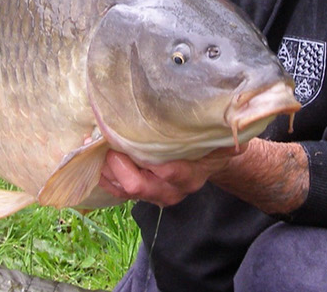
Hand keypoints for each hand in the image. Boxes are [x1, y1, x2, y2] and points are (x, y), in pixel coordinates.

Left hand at [97, 145, 243, 207]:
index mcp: (191, 175)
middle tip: (104, 139)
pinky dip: (103, 173)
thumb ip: (227, 136)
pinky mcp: (142, 192)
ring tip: (91, 143)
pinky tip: (93, 154)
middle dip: (117, 164)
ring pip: (124, 190)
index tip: (128, 136)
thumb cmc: (213, 145)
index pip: (168, 172)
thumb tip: (235, 132)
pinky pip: (117, 190)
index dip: (145, 158)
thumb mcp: (225, 140)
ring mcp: (155, 194)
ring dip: (105, 168)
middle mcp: (172, 190)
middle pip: (139, 186)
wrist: (211, 161)